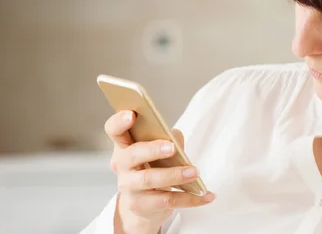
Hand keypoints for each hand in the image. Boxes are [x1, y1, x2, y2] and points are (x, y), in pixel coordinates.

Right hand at [105, 111, 214, 233]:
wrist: (144, 204)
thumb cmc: (154, 165)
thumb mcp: (159, 149)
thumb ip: (167, 138)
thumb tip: (175, 138)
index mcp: (124, 144)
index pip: (114, 130)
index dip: (119, 121)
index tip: (131, 115)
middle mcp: (122, 165)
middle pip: (133, 154)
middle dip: (153, 149)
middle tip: (172, 147)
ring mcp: (129, 186)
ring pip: (150, 179)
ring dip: (174, 175)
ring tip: (194, 172)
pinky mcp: (141, 205)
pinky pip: (167, 201)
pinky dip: (190, 199)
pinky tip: (207, 196)